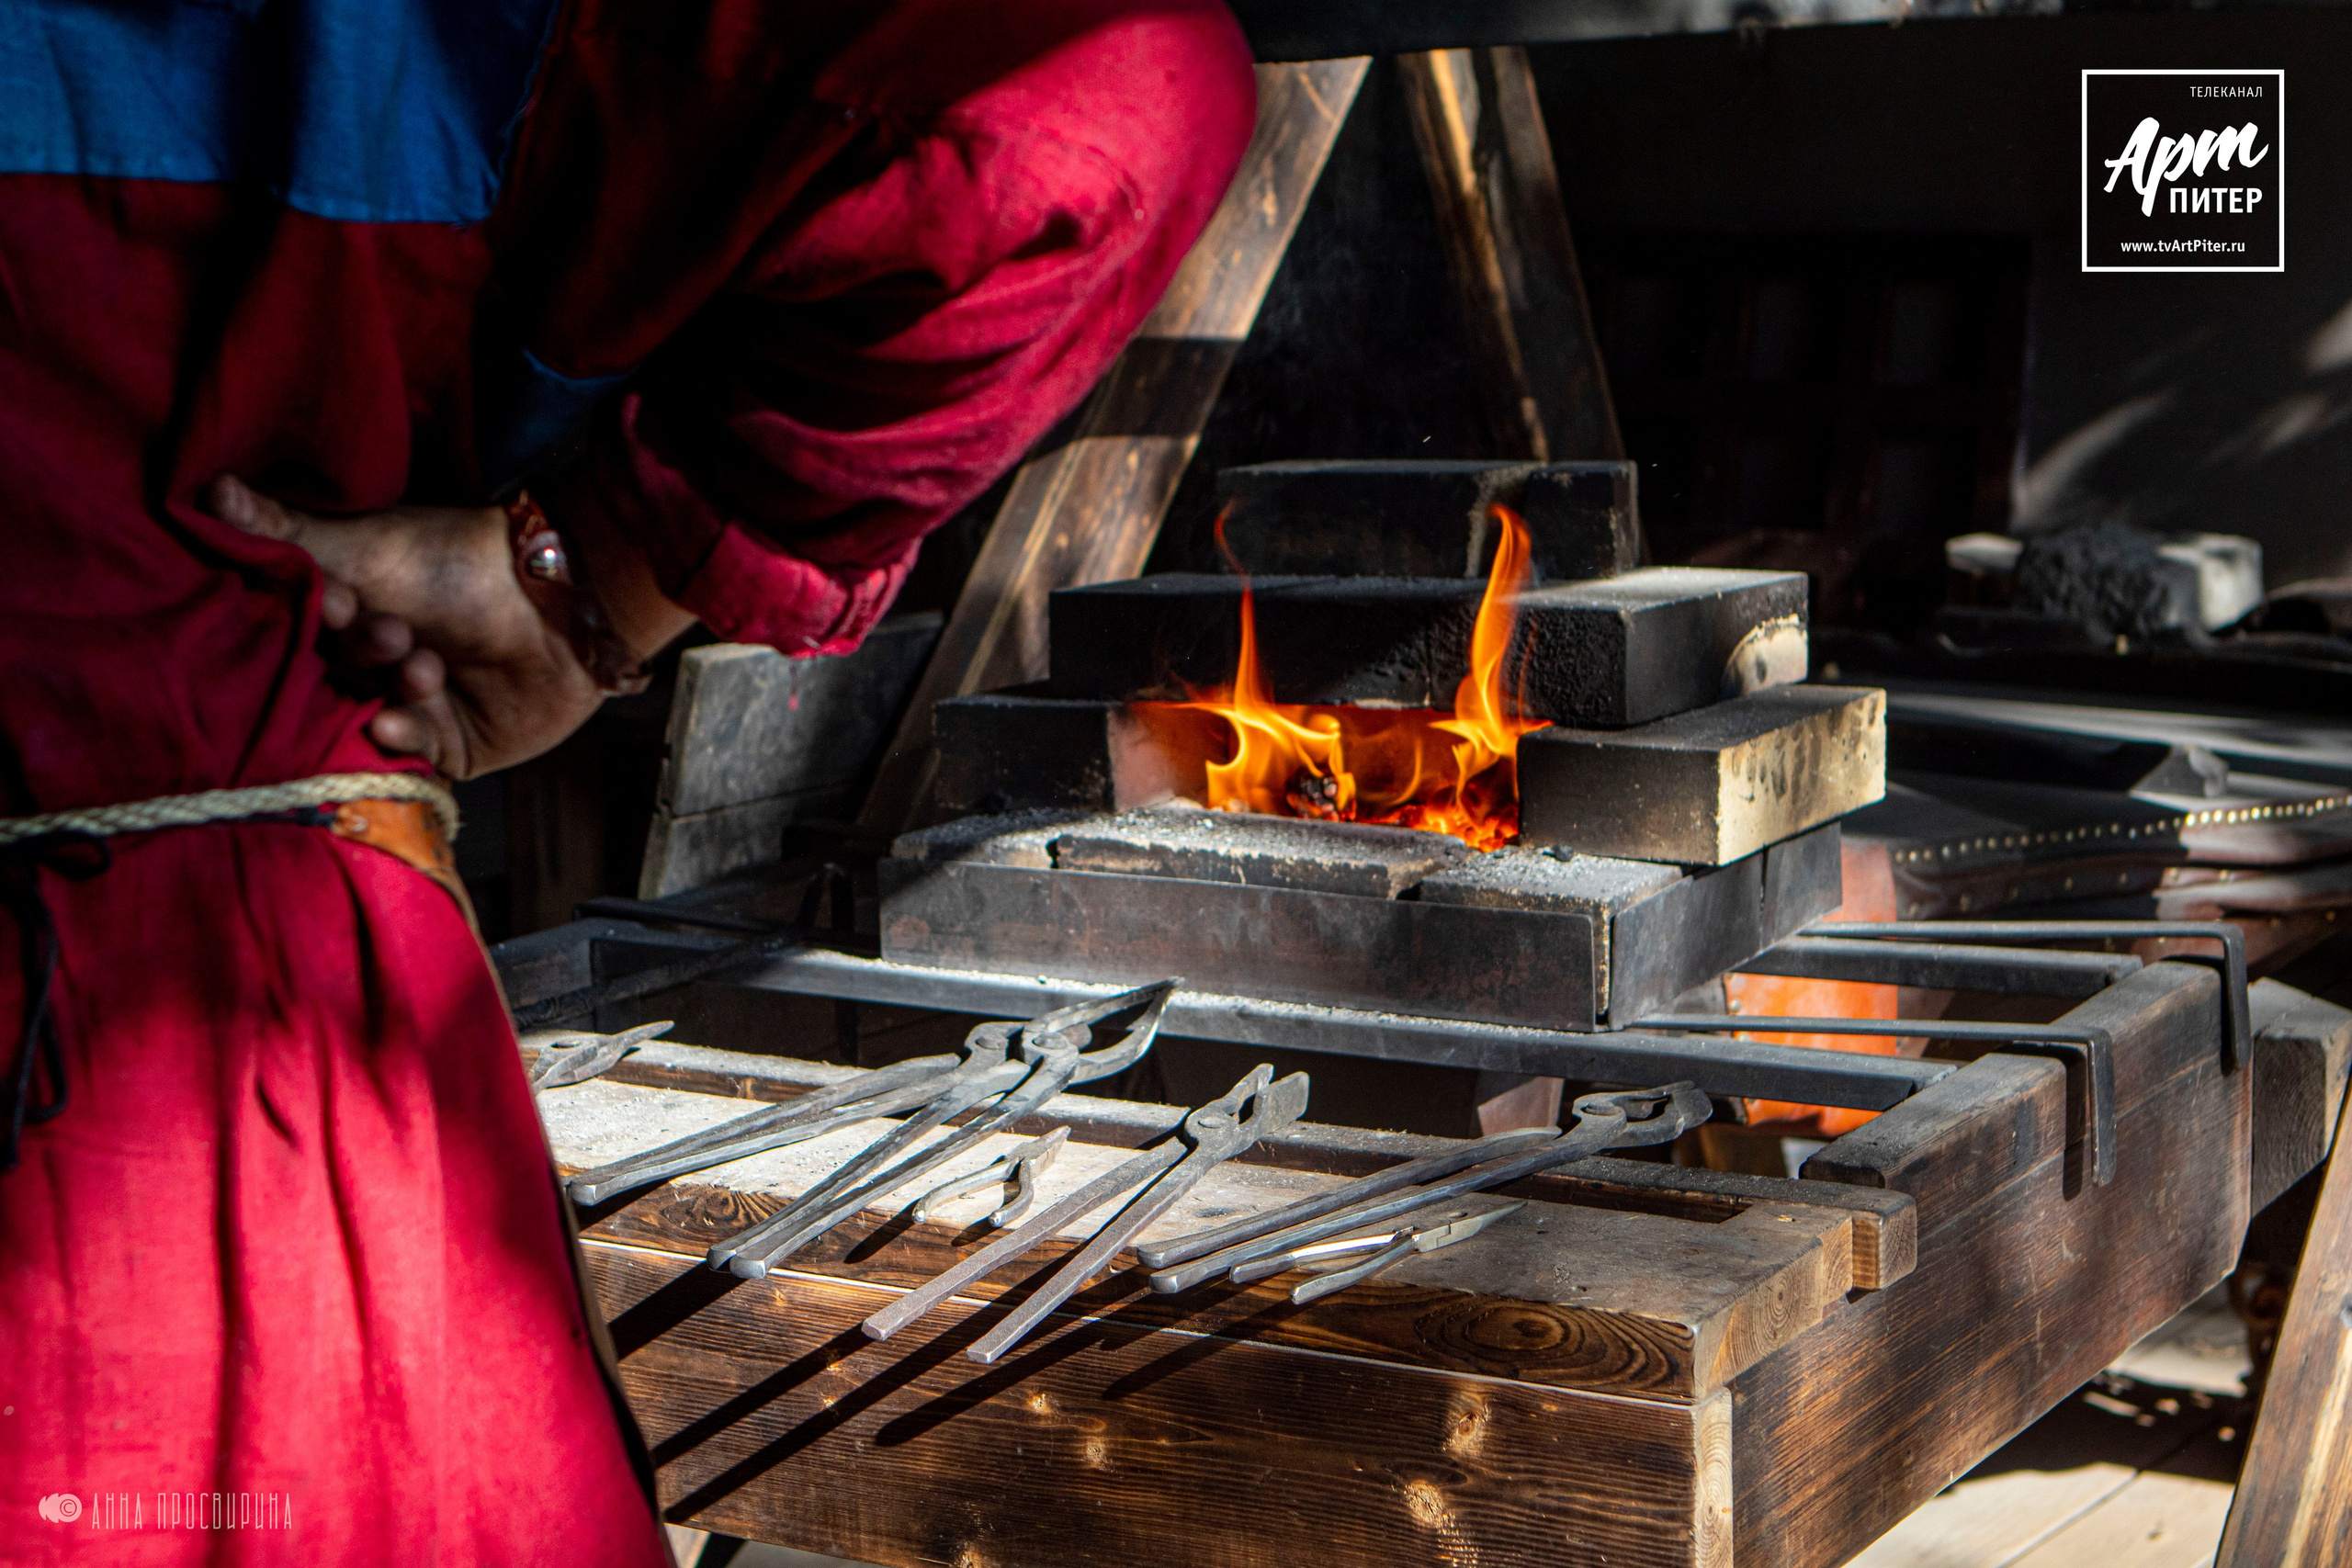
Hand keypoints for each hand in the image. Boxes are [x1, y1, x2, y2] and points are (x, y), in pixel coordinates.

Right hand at [205, 476, 606, 777]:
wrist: (564, 598)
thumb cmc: (463, 562)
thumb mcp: (368, 546)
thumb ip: (289, 532)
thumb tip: (210, 490)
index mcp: (349, 618)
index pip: (305, 635)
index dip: (320, 621)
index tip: (338, 600)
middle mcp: (374, 667)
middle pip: (336, 680)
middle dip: (361, 657)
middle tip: (392, 632)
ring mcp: (412, 708)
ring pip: (369, 717)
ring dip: (389, 693)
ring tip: (422, 665)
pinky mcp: (450, 746)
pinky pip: (411, 753)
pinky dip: (404, 735)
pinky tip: (398, 720)